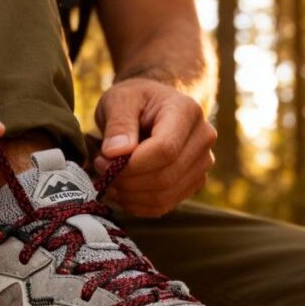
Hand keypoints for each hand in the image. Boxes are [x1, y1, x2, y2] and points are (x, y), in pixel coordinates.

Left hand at [93, 78, 215, 216]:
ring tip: (109, 180)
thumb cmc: (135, 100)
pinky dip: (137, 205)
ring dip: (129, 196)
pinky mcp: (193, 182)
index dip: (132, 165)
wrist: (153, 108)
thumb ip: (118, 124)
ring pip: (164, 196)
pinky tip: (121, 191)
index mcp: (187, 112)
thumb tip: (115, 153)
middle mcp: (203, 138)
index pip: (165, 150)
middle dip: (127, 181)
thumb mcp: (120, 100)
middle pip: (166, 177)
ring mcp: (202, 163)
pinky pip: (164, 205)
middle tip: (101, 170)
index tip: (103, 162)